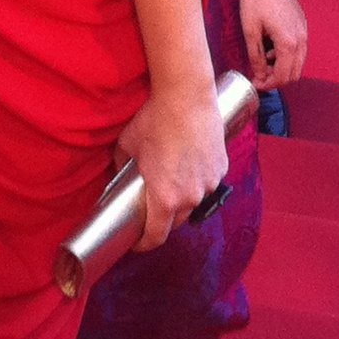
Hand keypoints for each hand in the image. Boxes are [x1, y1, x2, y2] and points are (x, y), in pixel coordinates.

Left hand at [115, 79, 226, 250]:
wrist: (186, 95)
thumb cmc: (154, 119)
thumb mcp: (126, 144)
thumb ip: (120, 167)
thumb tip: (117, 176)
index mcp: (165, 198)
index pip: (156, 237)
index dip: (144, 243)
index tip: (136, 241)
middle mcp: (191, 197)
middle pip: (176, 222)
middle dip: (163, 219)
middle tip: (151, 205)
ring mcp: (209, 183)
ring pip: (194, 202)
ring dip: (182, 198)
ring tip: (171, 178)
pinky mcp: (221, 167)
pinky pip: (207, 183)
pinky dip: (197, 180)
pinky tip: (188, 162)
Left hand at [240, 0, 307, 88]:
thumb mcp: (250, 29)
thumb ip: (256, 56)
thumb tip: (258, 74)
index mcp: (288, 43)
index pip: (282, 76)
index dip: (268, 84)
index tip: (255, 83)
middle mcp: (301, 39)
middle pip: (294, 73)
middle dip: (276, 79)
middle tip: (259, 77)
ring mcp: (303, 31)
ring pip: (298, 62)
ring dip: (282, 68)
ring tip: (263, 64)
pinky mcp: (302, 24)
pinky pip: (299, 49)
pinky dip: (287, 56)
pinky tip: (271, 50)